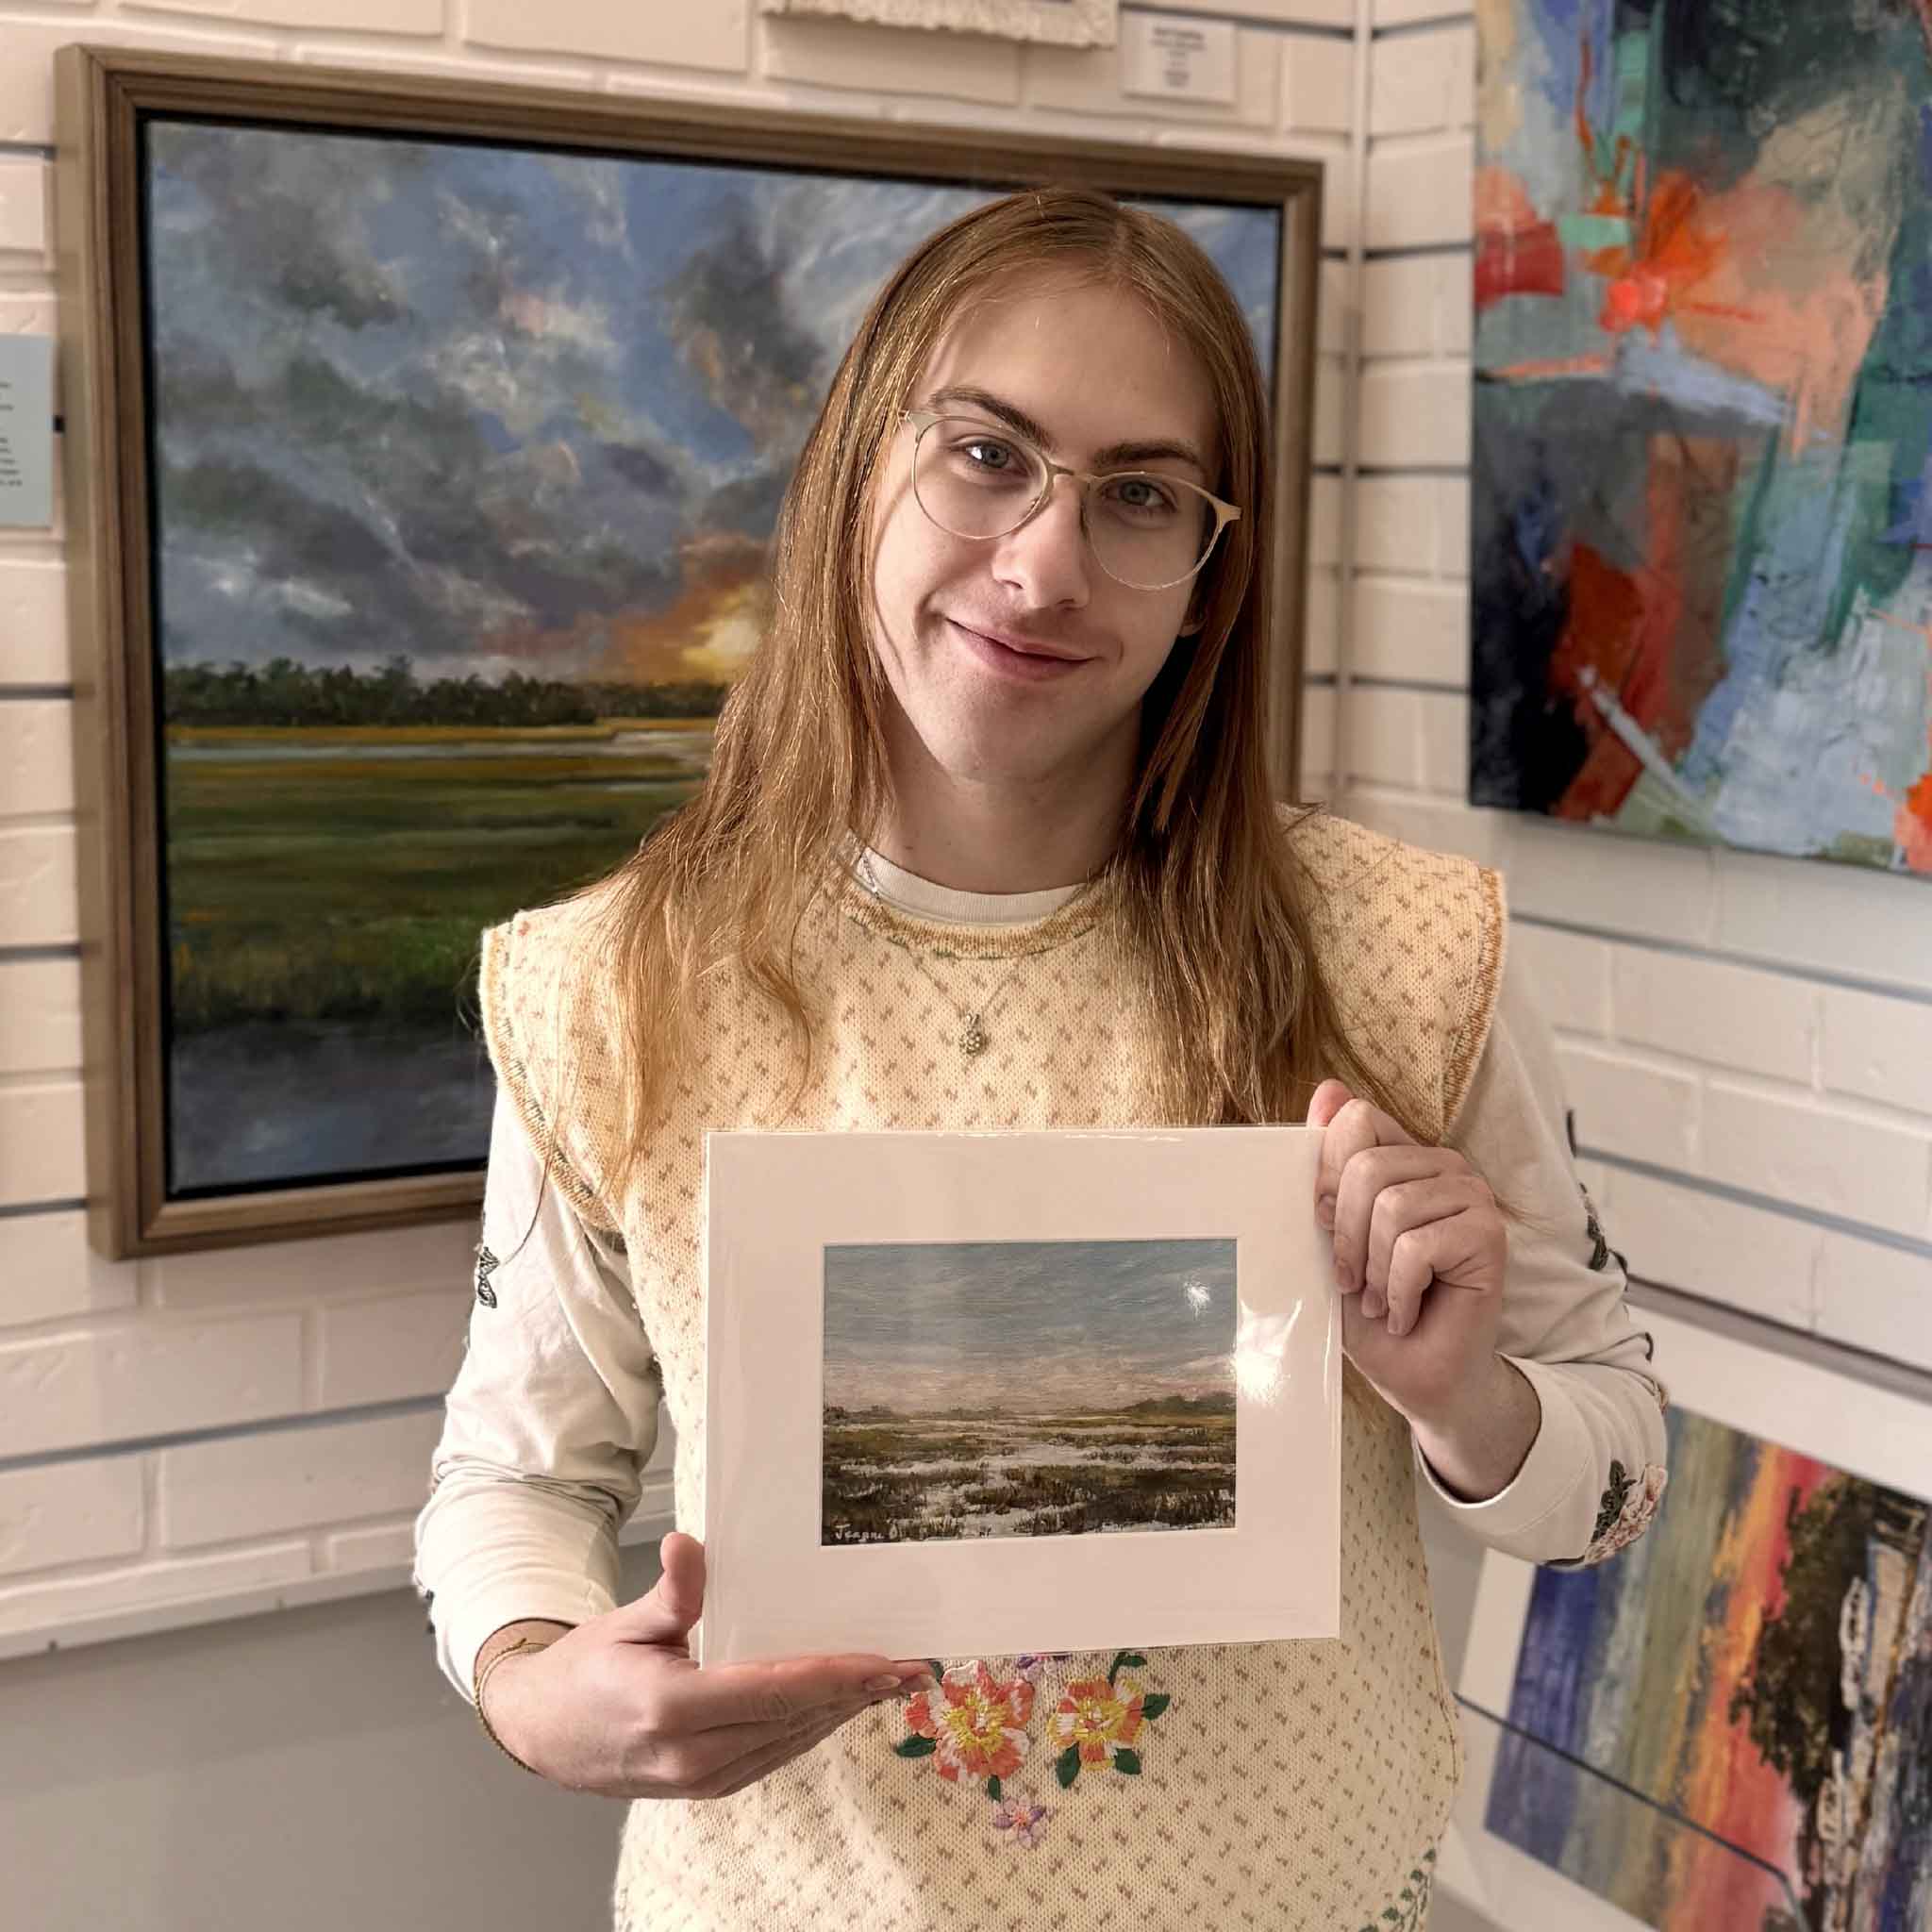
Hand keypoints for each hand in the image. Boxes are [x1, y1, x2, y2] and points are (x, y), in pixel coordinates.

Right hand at [480, 1532, 932, 1798]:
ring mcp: (701, 1780)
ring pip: (789, 1742)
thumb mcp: (623, 1624)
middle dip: (857, 1694)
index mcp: (670, 1709)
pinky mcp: (708, 1787)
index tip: (881, 1661)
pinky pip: (773, 1754)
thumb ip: (671, 1593)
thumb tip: (692, 1544)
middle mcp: (691, 1756)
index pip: (770, 1691)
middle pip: (792, 1721)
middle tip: (912, 1667)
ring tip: (892, 1682)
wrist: (543, 1735)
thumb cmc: (585, 1672)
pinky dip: (812, 1727)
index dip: (832, 1676)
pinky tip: (842, 1706)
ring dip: (844, 1712)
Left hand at [1307, 1079, 1508, 1430]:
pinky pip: (1417, 1247)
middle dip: (1345, 1237)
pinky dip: (1396, 1292)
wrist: (1416, 1375)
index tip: (1322, 1226)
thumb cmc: (1369, 1306)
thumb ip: (1330, 1166)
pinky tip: (1405, 1313)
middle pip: (1366, 1166)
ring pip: (1391, 1206)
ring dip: (1371, 1270)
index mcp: (1403, 1157)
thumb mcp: (1332, 1234)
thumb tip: (1328, 1088)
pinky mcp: (1489, 1235)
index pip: (1357, 1120)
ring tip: (1378, 1300)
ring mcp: (1472, 1196)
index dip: (1327, 1176)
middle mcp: (1443, 1166)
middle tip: (1351, 1282)